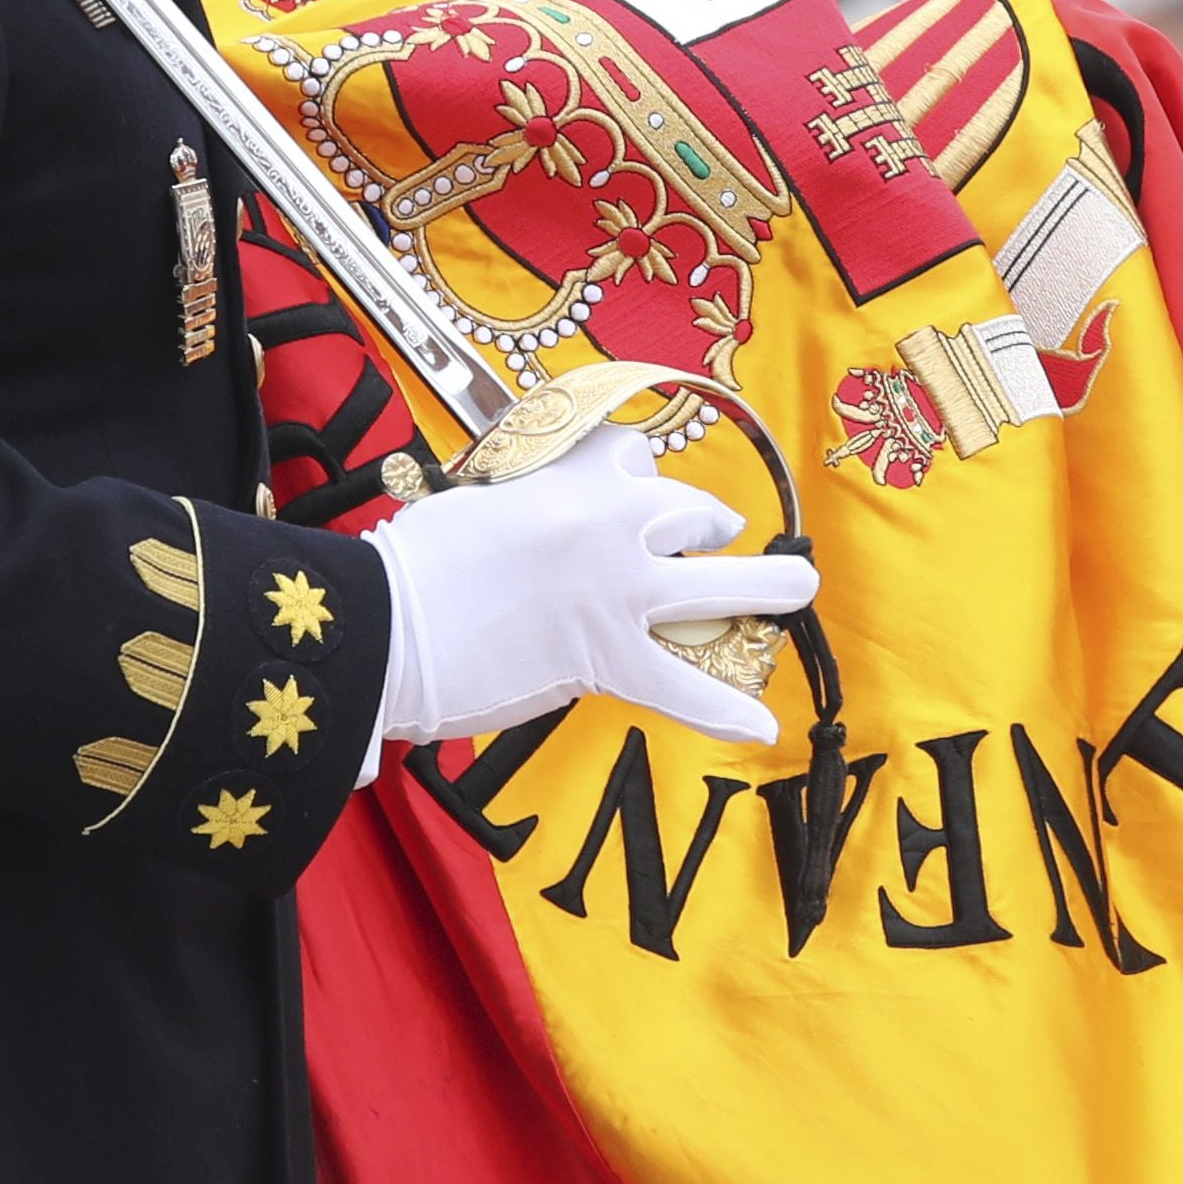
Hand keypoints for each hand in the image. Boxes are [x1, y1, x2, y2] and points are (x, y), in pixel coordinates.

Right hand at [369, 422, 819, 751]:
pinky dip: (723, 711)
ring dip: (768, 588)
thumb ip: (523, 509)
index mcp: (571, 478)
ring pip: (720, 587)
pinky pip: (683, 689)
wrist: (386, 624)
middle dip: (710, 524)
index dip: (636, 476)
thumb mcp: (474, 501)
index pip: (630, 456)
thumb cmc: (411, 565)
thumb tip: (534, 533)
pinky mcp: (609, 659)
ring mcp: (620, 592)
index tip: (631, 487)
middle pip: (693, 510)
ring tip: (796, 591)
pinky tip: (761, 728)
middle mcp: (611, 525)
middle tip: (715, 534)